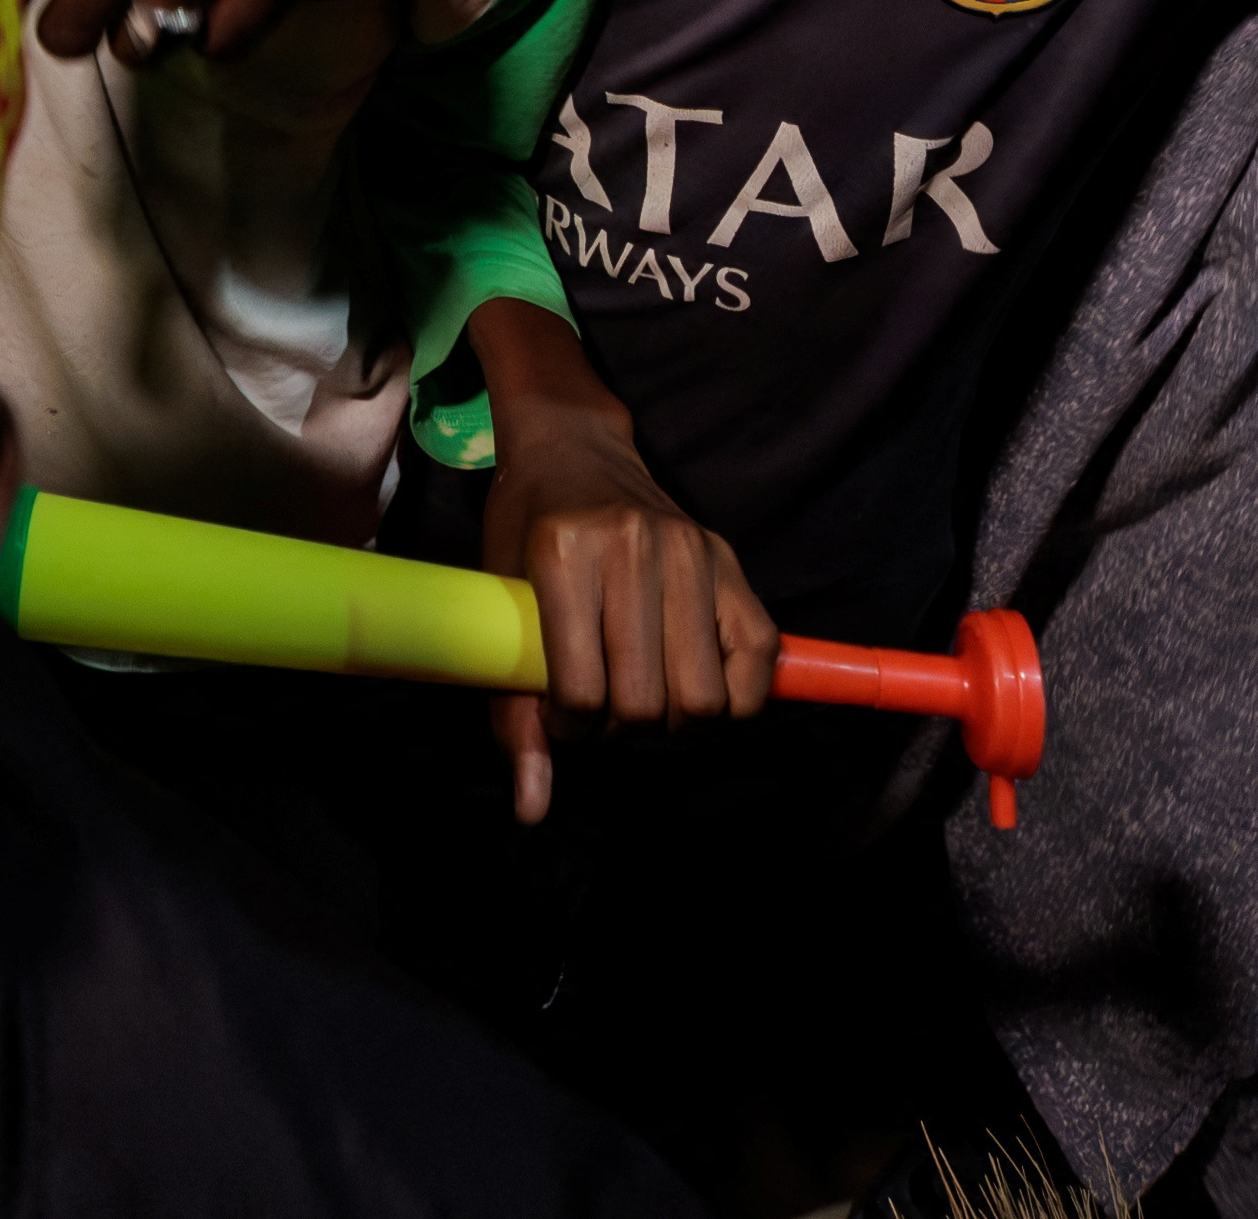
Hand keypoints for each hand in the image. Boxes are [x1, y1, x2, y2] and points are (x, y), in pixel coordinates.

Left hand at [467, 302, 773, 820]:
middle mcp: (632, 545)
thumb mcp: (501, 609)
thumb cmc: (525, 532)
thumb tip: (531, 810)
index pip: (583, 691)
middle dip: (622, 729)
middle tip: (604, 707)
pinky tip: (694, 683)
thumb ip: (514, 714)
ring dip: (676, 720)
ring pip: (704, 696)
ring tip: (647, 695)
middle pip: (647, 703)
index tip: (562, 712)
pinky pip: (756, 660)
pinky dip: (732, 697)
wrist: (571, 447)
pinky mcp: (728, 558)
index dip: (571, 727)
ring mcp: (689, 547)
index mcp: (563, 552)